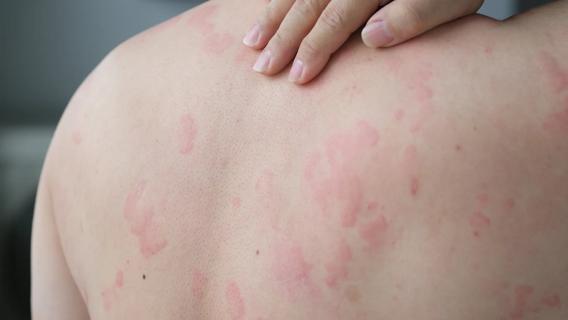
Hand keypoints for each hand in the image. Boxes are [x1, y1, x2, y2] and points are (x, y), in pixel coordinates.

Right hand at [243, 0, 483, 83]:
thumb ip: (416, 14)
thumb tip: (371, 38)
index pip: (337, 17)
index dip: (314, 48)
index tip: (296, 78)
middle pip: (308, 2)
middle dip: (282, 36)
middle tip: (261, 68)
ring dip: (272, 14)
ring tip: (250, 41)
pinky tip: (264, 6)